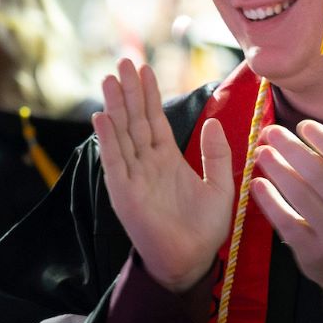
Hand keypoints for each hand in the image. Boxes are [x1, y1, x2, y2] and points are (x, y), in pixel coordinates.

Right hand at [92, 57, 233, 292]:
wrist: (190, 261)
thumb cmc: (203, 230)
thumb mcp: (221, 187)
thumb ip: (216, 155)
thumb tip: (213, 122)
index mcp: (167, 159)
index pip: (154, 119)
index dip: (149, 94)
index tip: (144, 68)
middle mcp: (146, 163)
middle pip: (135, 119)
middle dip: (129, 91)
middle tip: (123, 60)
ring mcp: (132, 176)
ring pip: (122, 134)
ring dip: (115, 106)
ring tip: (110, 79)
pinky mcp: (124, 192)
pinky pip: (114, 161)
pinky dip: (108, 139)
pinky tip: (102, 117)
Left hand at [251, 114, 322, 298]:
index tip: (303, 124)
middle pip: (321, 178)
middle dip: (293, 151)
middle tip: (270, 132)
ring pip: (302, 198)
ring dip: (278, 171)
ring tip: (261, 152)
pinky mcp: (311, 252)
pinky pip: (287, 223)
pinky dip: (270, 202)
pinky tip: (257, 183)